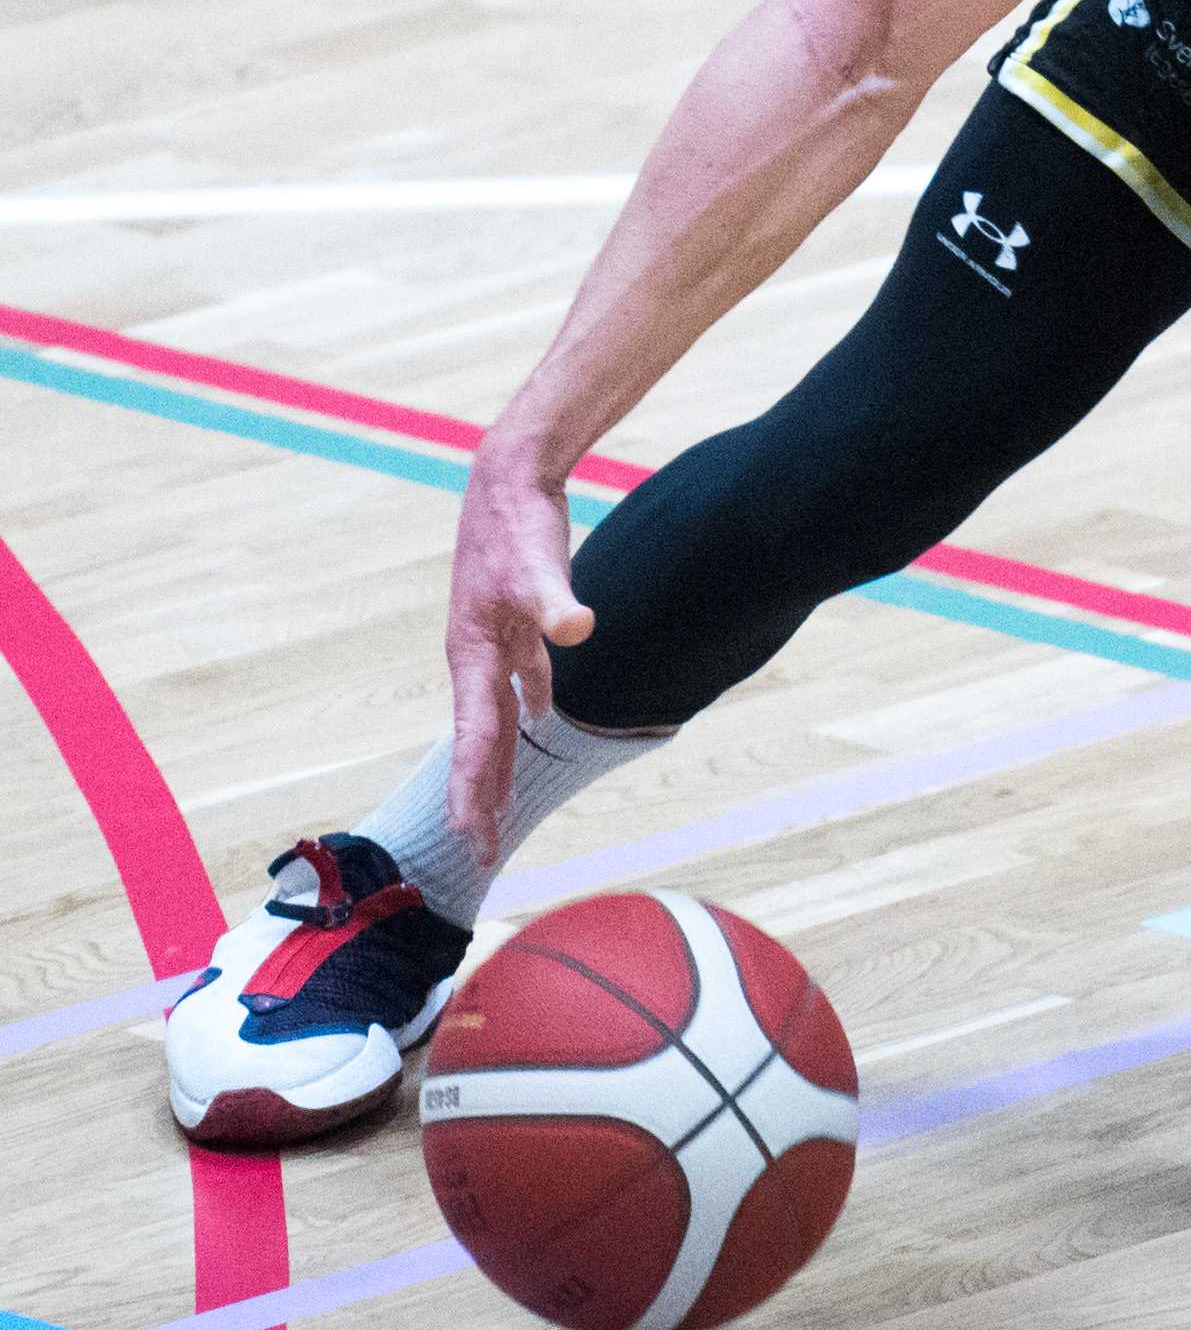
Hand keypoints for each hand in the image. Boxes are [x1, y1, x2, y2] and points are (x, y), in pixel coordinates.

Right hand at [444, 442, 595, 862]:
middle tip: (484, 852)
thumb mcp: (539, 564)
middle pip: (481, 741)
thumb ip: (556, 602)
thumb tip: (578, 629)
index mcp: (473, 655)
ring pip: (497, 715)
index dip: (474, 789)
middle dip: (482, 797)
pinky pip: (518, 677)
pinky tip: (539, 717)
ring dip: (500, 760)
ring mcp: (492, 639)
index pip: (475, 738)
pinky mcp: (512, 620)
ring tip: (500, 805)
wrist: (510, 477)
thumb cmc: (518, 523)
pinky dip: (526, 704)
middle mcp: (476, 656)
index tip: (472, 836)